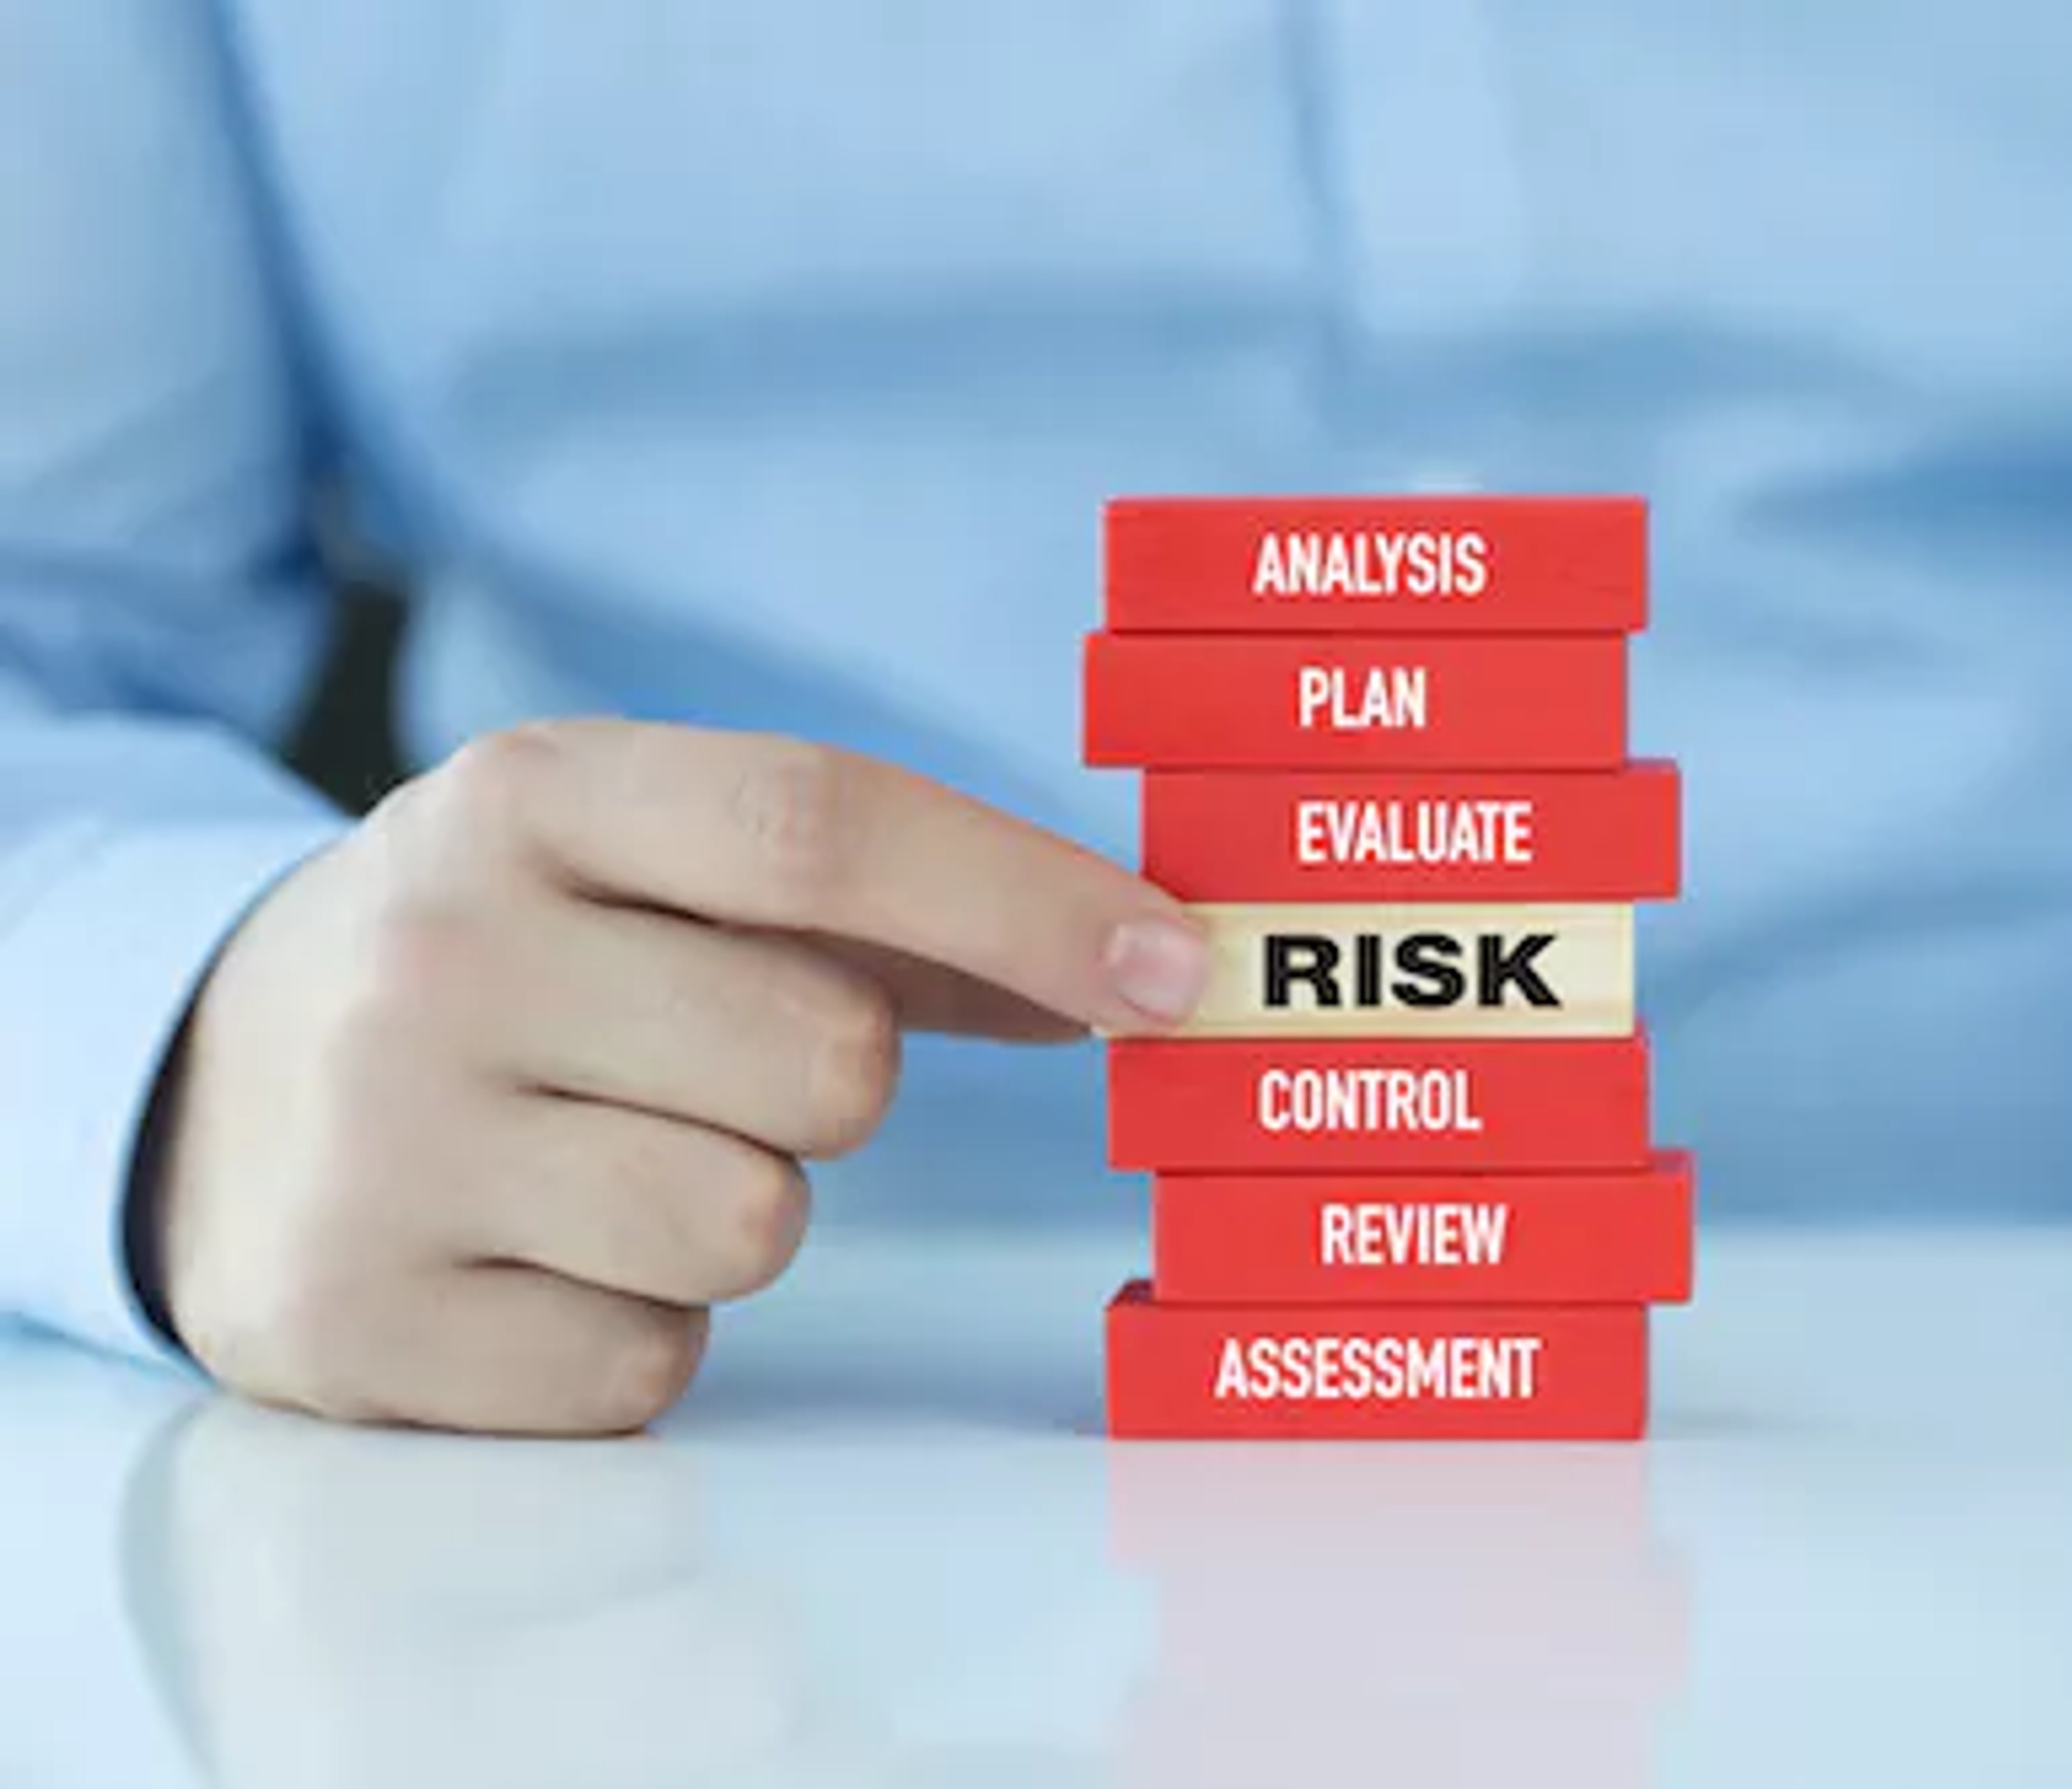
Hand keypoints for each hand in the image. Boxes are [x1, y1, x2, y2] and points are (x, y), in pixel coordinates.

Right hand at [143, 719, 1209, 1433]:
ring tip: (613, 1155)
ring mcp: (378, 1148)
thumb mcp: (655, 868)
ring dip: (740, 1209)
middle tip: (723, 1064)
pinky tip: (540, 1254)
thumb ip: (900, 913)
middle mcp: (437, 953)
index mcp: (529, 796)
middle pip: (827, 1058)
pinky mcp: (355, 1325)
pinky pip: (650, 1364)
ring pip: (752, 1225)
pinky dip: (640, 1326)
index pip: (820, 825)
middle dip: (838, 1082)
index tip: (1180, 970)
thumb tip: (1146, 976)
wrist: (213, 1082)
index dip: (1028, 900)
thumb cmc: (521, 959)